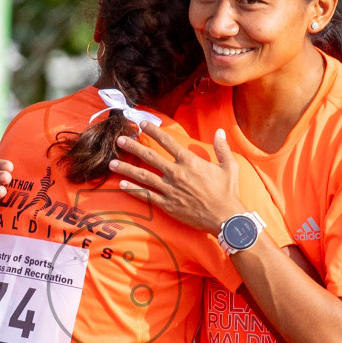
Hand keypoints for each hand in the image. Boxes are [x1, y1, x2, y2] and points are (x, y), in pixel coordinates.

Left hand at [109, 124, 244, 235]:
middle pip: (149, 157)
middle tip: (120, 140)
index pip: (168, 141)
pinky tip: (121, 185)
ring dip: (126, 169)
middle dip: (133, 147)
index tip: (142, 125)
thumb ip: (222, 147)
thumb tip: (219, 131)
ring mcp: (170, 190)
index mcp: (190, 161)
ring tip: (112, 163)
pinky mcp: (167, 205)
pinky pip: (146, 196)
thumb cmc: (228, 192)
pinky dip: (133, 190)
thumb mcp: (229, 166)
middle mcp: (176, 173)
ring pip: (143, 176)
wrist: (225, 217)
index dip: (153, 131)